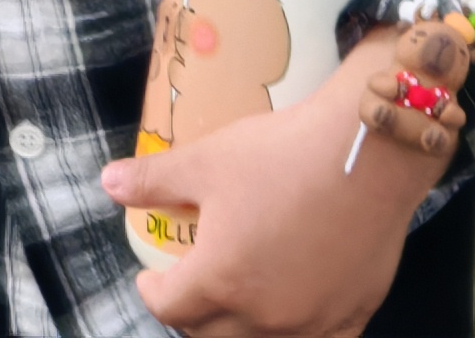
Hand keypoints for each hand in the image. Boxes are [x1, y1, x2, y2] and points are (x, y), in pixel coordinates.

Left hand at [102, 19, 463, 336]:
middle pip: (209, 337)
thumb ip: (153, 179)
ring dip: (238, 331)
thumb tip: (109, 183)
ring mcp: (311, 323)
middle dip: (190, 316)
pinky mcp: (352, 317)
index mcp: (220, 280)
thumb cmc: (281, 155)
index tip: (152, 275)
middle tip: (189, 287)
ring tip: (234, 300)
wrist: (366, 155)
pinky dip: (295, 335)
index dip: (152, 290)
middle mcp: (264, 316)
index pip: (168, 307)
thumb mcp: (205, 160)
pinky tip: (291, 314)